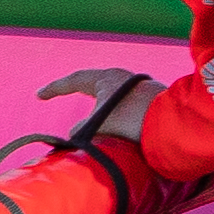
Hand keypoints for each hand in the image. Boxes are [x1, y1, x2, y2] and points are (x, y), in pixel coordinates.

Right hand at [36, 65, 157, 147]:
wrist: (173, 124)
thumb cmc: (131, 119)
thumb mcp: (98, 125)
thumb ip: (81, 130)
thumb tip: (77, 134)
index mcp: (107, 78)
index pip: (74, 81)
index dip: (54, 89)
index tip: (39, 96)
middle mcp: (123, 79)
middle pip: (95, 85)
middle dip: (80, 91)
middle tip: (64, 94)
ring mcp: (139, 89)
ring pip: (113, 99)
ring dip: (102, 109)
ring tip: (95, 123)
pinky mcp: (152, 103)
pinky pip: (127, 109)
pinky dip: (117, 117)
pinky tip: (118, 129)